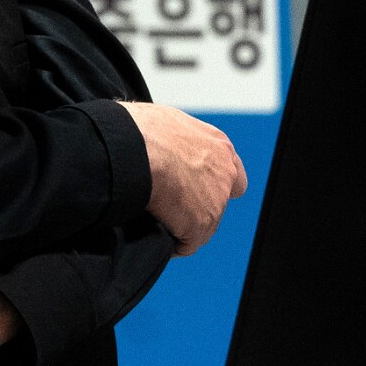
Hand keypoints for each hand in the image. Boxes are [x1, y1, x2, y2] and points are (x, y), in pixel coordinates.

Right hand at [119, 100, 246, 255]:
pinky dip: (172, 243)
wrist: (133, 148)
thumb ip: (179, 139)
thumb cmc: (141, 130)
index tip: (196, 186)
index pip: (232, 174)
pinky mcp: (199, 226)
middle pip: (218, 202)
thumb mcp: (167, 122)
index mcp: (219, 146)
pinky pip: (186, 244)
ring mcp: (215, 202)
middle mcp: (224, 174)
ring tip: (157, 216)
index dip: (213, 183)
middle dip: (198, 205)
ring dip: (183, 225)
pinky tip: (155, 232)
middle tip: (171, 201)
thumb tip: (163, 145)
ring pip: (202, 226)